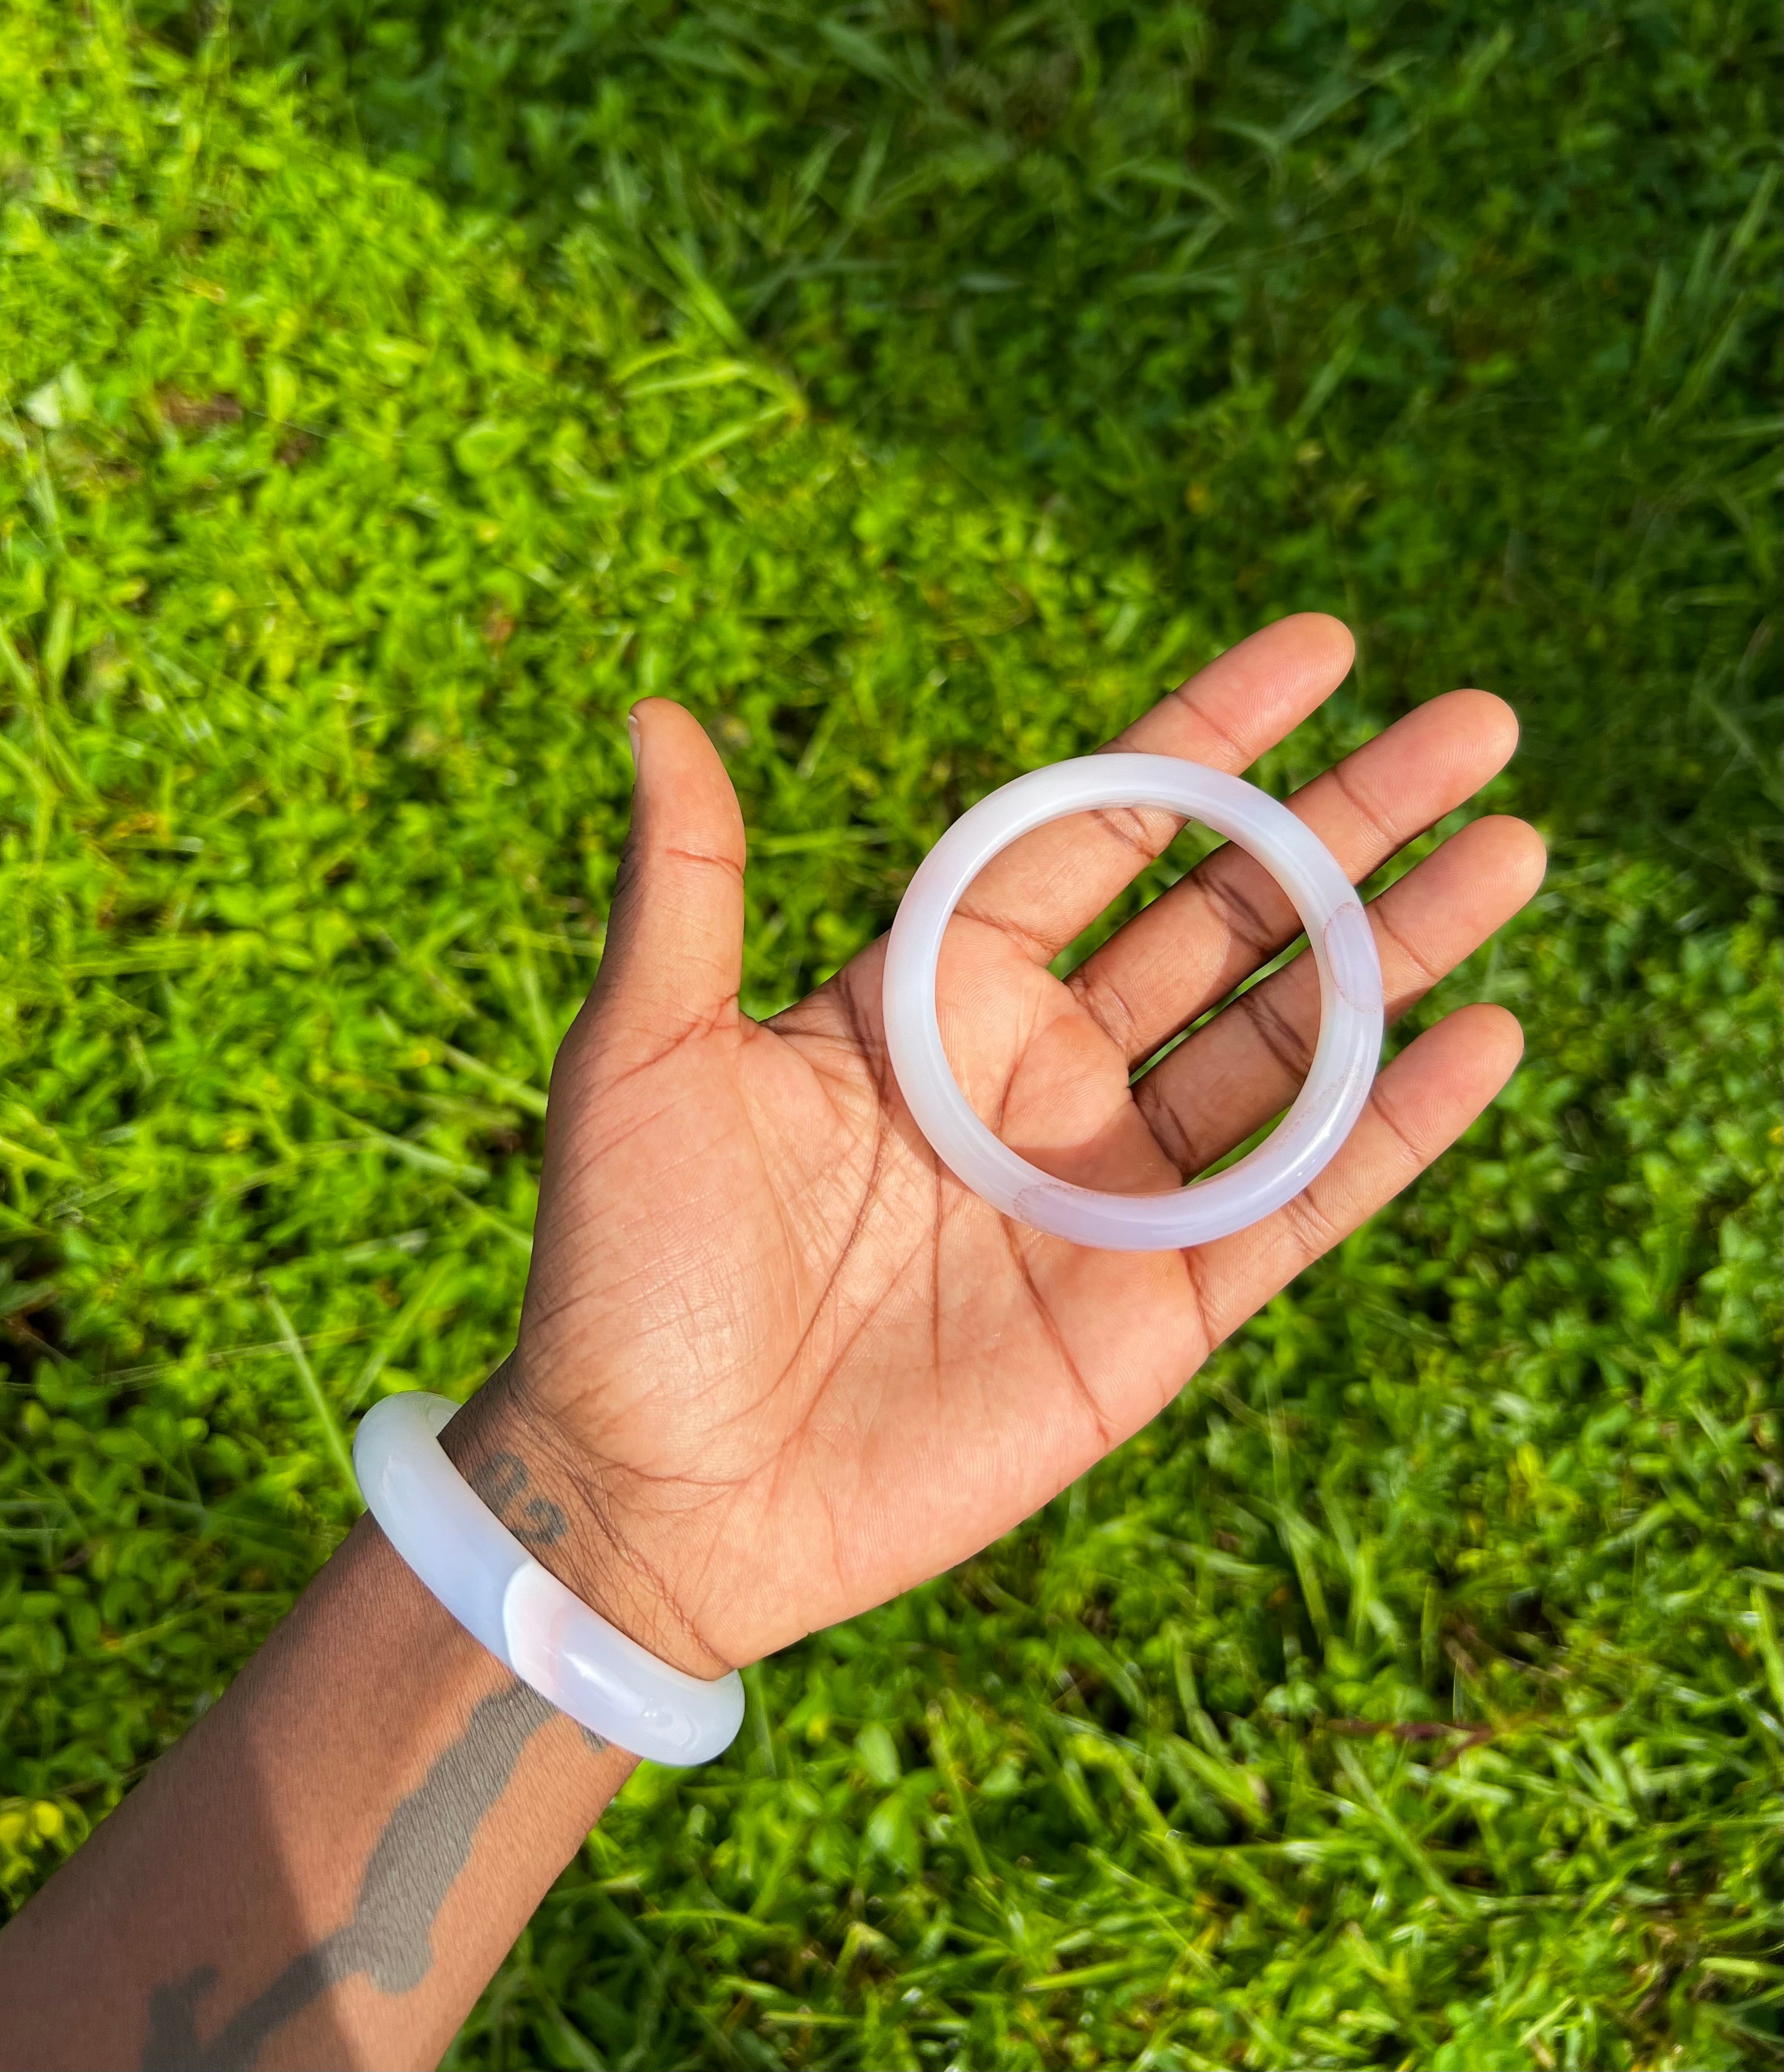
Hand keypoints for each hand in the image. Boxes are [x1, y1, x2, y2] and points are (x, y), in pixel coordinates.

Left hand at [448, 616, 1543, 1675]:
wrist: (655, 1494)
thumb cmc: (626, 1266)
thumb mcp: (648, 1053)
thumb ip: (688, 883)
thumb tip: (656, 708)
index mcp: (936, 992)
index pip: (1104, 827)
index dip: (1214, 737)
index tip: (1324, 648)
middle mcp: (1041, 1072)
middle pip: (1233, 912)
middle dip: (1353, 818)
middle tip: (1482, 723)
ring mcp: (1108, 1189)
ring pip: (1291, 1038)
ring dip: (1404, 946)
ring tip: (1515, 850)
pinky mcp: (1156, 1308)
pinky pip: (1301, 1198)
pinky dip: (1395, 1125)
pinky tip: (1484, 1037)